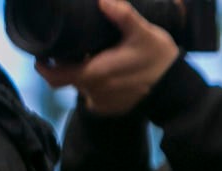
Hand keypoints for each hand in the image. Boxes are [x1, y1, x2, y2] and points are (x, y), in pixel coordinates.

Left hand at [36, 0, 180, 117]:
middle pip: (67, 79)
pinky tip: (110, 74)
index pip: (54, 76)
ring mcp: (104, 103)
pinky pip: (95, 97)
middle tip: (75, 50)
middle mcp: (95, 92)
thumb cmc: (159, 60)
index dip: (44, 66)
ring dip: (84, 74)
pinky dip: (97, 86)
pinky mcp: (114, 109)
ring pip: (82, 87)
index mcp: (95, 73)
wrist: (179, 91)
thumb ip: (123, 15)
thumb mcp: (143, 33)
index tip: (43, 55)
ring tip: (96, 58)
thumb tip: (103, 0)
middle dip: (66, 65)